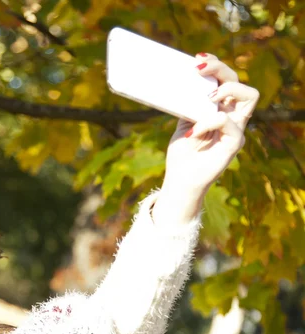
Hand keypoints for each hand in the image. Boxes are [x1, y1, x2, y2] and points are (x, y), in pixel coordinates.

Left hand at [154, 54, 258, 225]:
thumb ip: (187, 104)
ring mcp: (235, 128)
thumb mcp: (182, 122)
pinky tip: (192, 131)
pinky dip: (208, 122)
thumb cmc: (182, 153)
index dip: (215, 65)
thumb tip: (178, 82)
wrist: (180, 180)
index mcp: (219, 108)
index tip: (197, 58)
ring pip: (249, 96)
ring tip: (208, 95)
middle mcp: (232, 115)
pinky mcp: (234, 143)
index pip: (226, 79)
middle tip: (198, 68)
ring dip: (228, 89)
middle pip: (237, 81)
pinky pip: (228, 123)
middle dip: (220, 68)